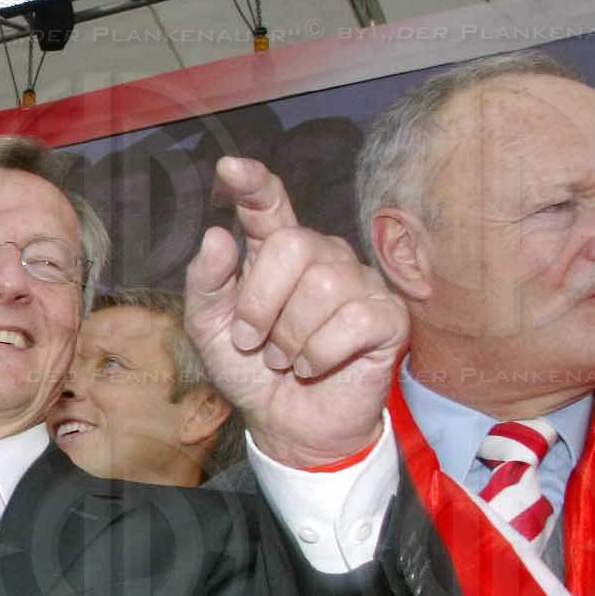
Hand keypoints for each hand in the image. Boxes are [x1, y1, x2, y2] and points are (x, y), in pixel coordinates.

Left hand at [186, 158, 407, 469]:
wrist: (286, 426)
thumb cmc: (251, 372)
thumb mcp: (210, 330)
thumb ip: (207, 284)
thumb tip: (218, 236)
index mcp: (274, 252)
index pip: (269, 204)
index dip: (253, 184)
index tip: (230, 169)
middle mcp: (321, 257)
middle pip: (292, 244)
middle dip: (260, 303)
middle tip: (253, 341)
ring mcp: (358, 283)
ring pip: (322, 286)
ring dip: (289, 337)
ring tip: (286, 360)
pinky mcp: (387, 317)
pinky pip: (352, 319)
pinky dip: (321, 353)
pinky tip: (315, 366)